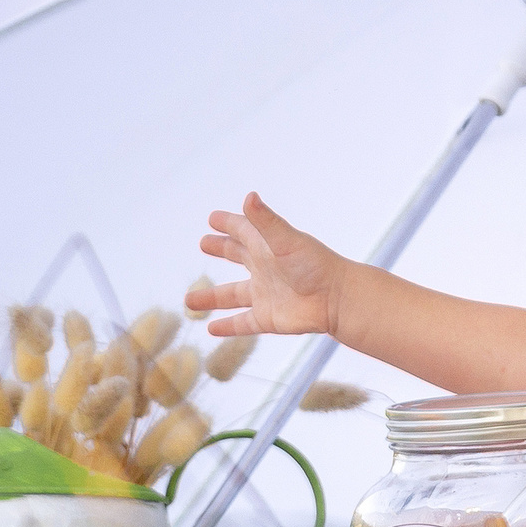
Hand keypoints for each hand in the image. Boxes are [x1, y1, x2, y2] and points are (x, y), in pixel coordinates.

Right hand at [188, 194, 344, 337]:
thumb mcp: (287, 240)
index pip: (242, 230)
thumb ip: (266, 221)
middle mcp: (263, 269)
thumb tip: (249, 196)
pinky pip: (242, 323)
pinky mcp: (267, 318)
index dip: (228, 223)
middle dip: (221, 249)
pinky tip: (211, 329)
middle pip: (236, 256)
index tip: (213, 218)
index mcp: (266, 246)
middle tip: (204, 243)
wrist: (336, 300)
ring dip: (211, 298)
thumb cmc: (315, 265)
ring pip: (231, 296)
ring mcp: (264, 295)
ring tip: (189, 300)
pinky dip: (227, 326)